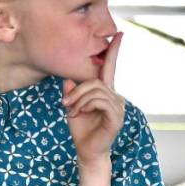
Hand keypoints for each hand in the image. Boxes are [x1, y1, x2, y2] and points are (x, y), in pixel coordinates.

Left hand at [63, 31, 125, 167]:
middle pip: (95, 81)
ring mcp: (118, 106)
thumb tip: (68, 78)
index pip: (110, 68)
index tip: (119, 34)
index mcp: (106, 92)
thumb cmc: (81, 130)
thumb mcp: (72, 107)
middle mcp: (115, 96)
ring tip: (72, 112)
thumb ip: (72, 92)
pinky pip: (100, 102)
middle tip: (65, 104)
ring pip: (96, 90)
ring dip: (79, 100)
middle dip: (77, 91)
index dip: (114, 51)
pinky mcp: (116, 117)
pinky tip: (81, 113)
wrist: (86, 151)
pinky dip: (86, 105)